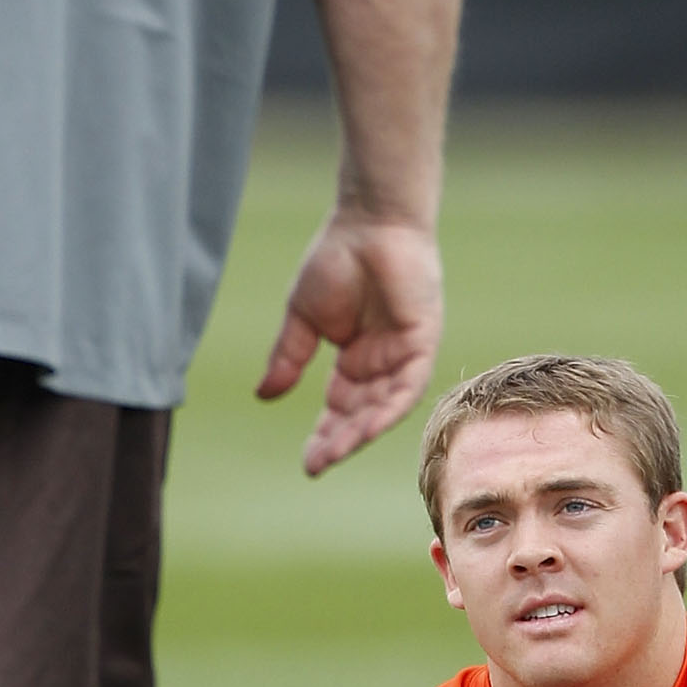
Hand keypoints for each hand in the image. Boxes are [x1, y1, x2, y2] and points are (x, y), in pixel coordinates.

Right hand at [256, 214, 442, 476]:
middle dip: (340, 441)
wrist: (367, 222)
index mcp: (355, 360)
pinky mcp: (421, 342)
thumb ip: (289, 358)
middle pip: (362, 415)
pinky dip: (389, 409)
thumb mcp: (304, 318)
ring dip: (362, 432)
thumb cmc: (337, 260)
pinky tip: (368, 428)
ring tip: (335, 453)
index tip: (308, 462)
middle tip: (317, 464)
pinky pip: (408, 386)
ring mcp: (403, 355)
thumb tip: (265, 396)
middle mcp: (382, 364)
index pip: (341, 409)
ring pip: (385, 408)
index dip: (326, 435)